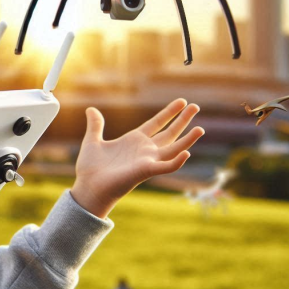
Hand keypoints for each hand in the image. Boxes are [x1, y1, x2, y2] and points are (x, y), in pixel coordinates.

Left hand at [71, 98, 203, 217]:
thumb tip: (90, 109)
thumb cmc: (90, 168)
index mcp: (134, 140)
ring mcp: (147, 160)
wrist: (88, 186)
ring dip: (187, 140)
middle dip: (183, 120)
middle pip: (169, 133)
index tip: (182, 102)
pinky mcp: (145, 171)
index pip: (157, 123)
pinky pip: (165, 167)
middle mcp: (144, 149)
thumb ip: (96, 125)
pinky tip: (187, 153)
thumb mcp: (93, 141)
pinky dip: (176, 162)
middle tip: (196, 106)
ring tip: (201, 129)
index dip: (169, 112)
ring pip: (173, 148)